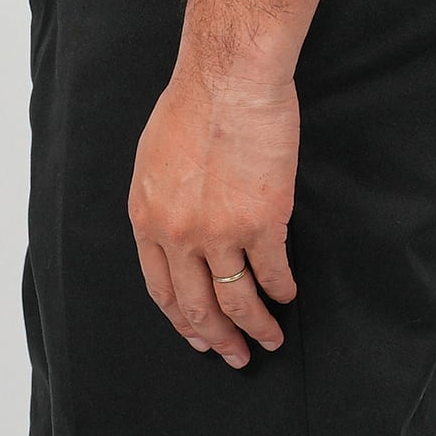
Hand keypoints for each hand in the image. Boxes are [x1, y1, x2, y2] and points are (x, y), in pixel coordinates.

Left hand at [128, 63, 298, 367]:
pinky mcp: (262, 221)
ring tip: (268, 340)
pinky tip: (288, 295)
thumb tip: (173, 232)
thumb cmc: (192, 105)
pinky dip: (282, 290)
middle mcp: (178, 235)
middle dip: (217, 339)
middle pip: (197, 307)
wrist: (228, 79)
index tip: (198, 336)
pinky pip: (273, 272)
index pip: (162, 290)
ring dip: (255, 327)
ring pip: (237, 300)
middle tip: (233, 356)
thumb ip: (161, 204)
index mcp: (147, 220)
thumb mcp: (153, 160)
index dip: (182, 321)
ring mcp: (220, 232)